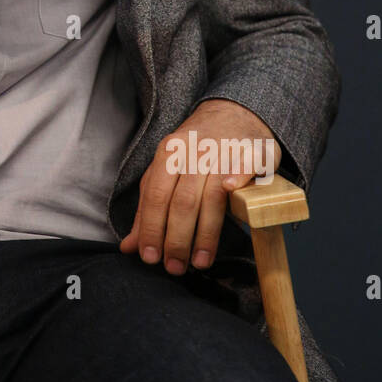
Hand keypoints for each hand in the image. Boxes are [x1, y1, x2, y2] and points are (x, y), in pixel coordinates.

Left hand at [118, 98, 282, 274]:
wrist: (233, 114)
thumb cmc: (195, 150)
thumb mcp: (165, 173)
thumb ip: (148, 208)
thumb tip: (129, 246)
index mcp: (169, 153)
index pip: (155, 195)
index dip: (152, 228)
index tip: (150, 257)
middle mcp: (195, 150)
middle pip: (183, 200)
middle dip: (177, 239)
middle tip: (174, 267)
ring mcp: (225, 150)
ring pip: (213, 195)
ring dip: (206, 233)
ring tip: (200, 262)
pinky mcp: (253, 152)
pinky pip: (246, 166)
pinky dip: (237, 179)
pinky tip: (230, 194)